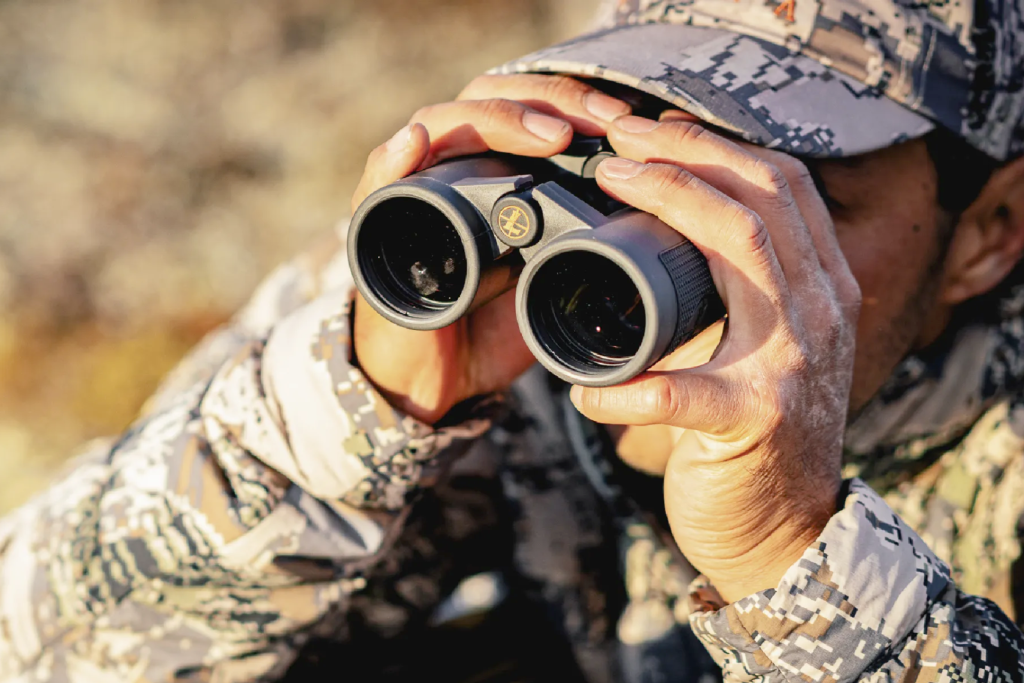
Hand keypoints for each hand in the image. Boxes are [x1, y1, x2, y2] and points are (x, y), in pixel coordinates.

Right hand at [351, 75, 631, 423]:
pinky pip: (378, 183)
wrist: (439, 379)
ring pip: (443, 125)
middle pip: (492, 100)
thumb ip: (591, 248)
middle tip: (600, 121)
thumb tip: (658, 225)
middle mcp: (452, 166)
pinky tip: (414, 142)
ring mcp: (414, 190)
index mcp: (496, 170)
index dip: (579, 101)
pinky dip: (392, 160)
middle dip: (550, 101)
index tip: (629, 119)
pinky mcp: (379, 227)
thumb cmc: (493, 324)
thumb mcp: (555, 281)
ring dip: (494, 121)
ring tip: (545, 135)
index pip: (530, 105)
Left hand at [570, 115, 860, 601]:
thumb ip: (740, 294)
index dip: (718, 146)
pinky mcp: (755, 421)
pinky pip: (677, 390)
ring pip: (742, 251)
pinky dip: (621, 387)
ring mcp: (794, 364)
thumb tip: (662, 239)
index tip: (653, 130)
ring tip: (608, 190)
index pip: (785, 188)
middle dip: (687, 154)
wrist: (787, 534)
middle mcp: (822, 313)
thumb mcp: (765, 348)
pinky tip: (582, 391)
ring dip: (670, 206)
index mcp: (822, 290)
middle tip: (617, 140)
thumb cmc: (755, 435)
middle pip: (764, 198)